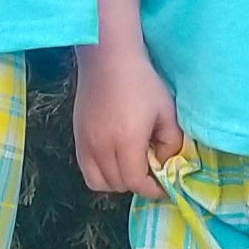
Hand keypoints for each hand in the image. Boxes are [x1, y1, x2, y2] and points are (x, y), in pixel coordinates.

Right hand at [74, 42, 181, 196]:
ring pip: (99, 183)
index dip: (151, 189)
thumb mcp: (166, 111)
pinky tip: (113, 159)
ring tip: (130, 167)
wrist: (108, 59)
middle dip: (137, 184)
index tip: (162, 186)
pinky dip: (100, 174)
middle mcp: (102, 147)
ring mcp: (86, 143)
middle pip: (118, 185)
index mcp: (127, 141)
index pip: (136, 182)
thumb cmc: (142, 82)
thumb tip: (166, 164)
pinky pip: (85, 170)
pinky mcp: (77, 137)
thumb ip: (172, 143)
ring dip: (117, 182)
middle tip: (149, 171)